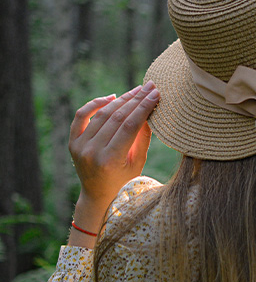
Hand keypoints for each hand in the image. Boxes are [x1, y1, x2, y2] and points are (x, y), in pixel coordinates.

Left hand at [68, 81, 159, 228]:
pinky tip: (111, 97)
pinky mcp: (72, 142)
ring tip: (136, 90)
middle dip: (135, 99)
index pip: (130, 125)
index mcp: (111, 159)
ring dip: (121, 99)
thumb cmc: (124, 181)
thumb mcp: (138, 163)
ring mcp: (80, 146)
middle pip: (117, 117)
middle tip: (149, 87)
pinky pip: (81, 116)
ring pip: (102, 114)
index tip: (156, 94)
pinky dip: (95, 104)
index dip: (144, 107)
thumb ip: (143, 137)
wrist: (98, 195)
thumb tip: (150, 110)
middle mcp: (92, 151)